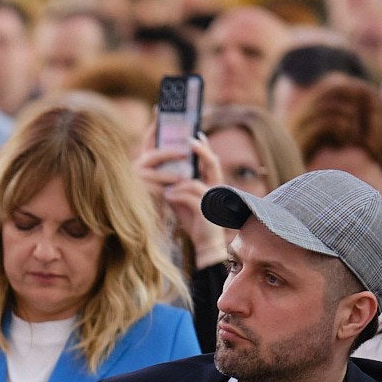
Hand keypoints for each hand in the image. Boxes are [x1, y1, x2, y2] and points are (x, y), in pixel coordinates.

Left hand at [136, 140, 227, 265]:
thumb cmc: (195, 222)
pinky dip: (176, 195)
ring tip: (165, 189)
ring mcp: (213, 199)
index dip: (205, 149)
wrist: (206, 246)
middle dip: (202, 151)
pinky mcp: (207, 210)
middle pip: (213, 164)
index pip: (210, 163)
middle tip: (191, 140)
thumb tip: (164, 177)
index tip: (197, 135)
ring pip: (194, 182)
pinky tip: (167, 196)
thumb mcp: (184, 202)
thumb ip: (178, 188)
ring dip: (177, 184)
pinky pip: (189, 196)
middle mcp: (216, 189)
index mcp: (212, 185)